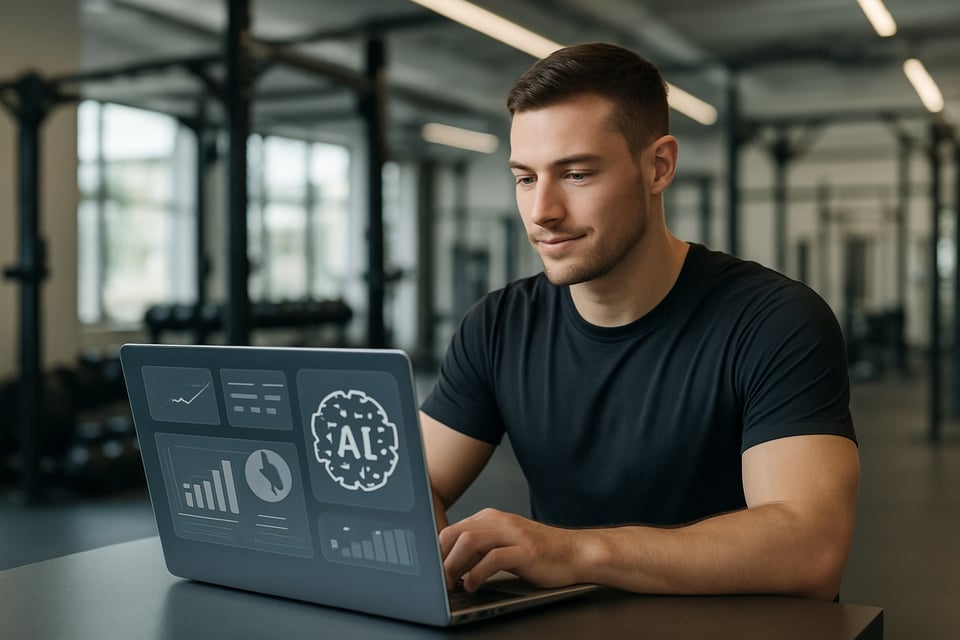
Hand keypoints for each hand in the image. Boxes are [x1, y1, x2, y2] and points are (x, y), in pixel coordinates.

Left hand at [438, 508, 585, 591]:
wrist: (576, 553)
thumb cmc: (540, 552)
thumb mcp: (505, 543)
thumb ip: (480, 547)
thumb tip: (450, 564)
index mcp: (491, 518)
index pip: (452, 529)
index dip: (436, 552)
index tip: (430, 571)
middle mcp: (499, 521)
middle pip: (455, 533)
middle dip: (440, 558)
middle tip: (438, 580)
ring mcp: (513, 534)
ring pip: (469, 542)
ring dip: (454, 565)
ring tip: (452, 583)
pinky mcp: (525, 550)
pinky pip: (492, 558)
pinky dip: (477, 574)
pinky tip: (473, 585)